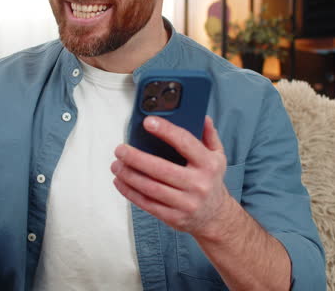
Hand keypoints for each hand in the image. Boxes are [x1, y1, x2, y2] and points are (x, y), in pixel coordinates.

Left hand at [111, 116, 232, 238]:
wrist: (216, 216)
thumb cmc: (211, 181)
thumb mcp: (218, 157)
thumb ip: (209, 136)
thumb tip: (201, 118)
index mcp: (208, 165)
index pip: (185, 143)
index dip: (165, 131)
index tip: (147, 122)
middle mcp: (198, 184)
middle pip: (161, 168)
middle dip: (135, 158)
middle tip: (120, 149)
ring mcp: (186, 203)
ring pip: (150, 187)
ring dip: (129, 175)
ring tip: (116, 165)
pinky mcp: (174, 217)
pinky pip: (147, 203)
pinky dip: (130, 192)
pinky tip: (120, 181)